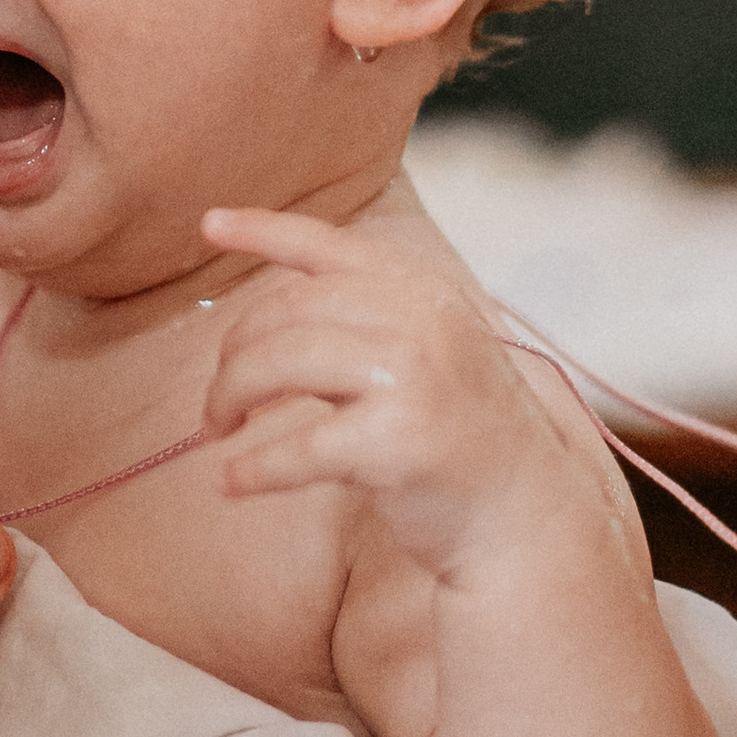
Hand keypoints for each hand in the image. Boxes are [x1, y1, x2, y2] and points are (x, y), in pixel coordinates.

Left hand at [198, 206, 636, 585]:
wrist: (526, 514)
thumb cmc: (460, 439)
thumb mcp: (422, 357)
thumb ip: (361, 329)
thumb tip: (263, 325)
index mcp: (425, 292)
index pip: (331, 246)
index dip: (264, 230)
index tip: (210, 223)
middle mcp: (422, 320)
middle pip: (287, 312)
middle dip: (233, 355)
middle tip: (215, 402)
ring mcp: (414, 377)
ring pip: (280, 366)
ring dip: (230, 400)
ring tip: (216, 431)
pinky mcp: (399, 441)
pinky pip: (298, 448)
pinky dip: (253, 469)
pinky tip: (230, 483)